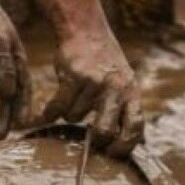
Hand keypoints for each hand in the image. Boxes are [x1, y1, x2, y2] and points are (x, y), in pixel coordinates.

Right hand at [36, 31, 143, 156]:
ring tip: (74, 99)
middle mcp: (115, 89)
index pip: (134, 128)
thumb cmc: (105, 62)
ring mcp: (94, 83)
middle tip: (89, 139)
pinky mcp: (73, 77)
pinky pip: (58, 107)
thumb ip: (126, 109)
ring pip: (75, 118)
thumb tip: (136, 143)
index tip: (112, 154)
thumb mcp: (124, 83)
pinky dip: (51, 113)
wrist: (86, 31)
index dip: (124, 146)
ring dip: (70, 113)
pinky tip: (49, 112)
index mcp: (131, 93)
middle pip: (104, 131)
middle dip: (95, 140)